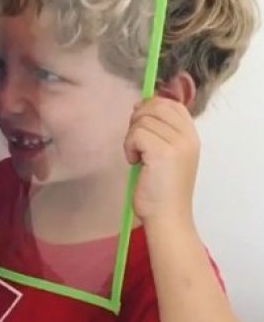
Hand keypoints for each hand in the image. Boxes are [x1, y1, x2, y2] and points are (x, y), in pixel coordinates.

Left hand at [123, 97, 199, 223]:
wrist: (167, 217)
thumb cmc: (162, 190)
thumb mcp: (168, 155)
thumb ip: (161, 132)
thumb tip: (140, 106)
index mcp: (192, 137)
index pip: (172, 104)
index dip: (151, 107)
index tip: (140, 125)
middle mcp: (188, 138)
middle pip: (155, 107)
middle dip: (138, 121)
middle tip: (136, 144)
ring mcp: (177, 144)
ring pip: (142, 121)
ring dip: (132, 138)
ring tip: (139, 158)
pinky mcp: (162, 152)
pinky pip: (136, 134)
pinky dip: (129, 147)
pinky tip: (135, 163)